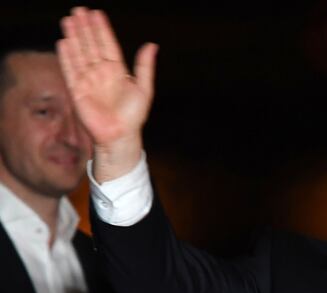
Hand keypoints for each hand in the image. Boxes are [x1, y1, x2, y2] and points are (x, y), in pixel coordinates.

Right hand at [56, 7, 157, 181]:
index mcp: (117, 70)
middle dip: (85, 28)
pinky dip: (67, 56)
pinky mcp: (77, 90)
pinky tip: (64, 42)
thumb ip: (145, 66)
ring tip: (69, 20)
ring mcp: (88, 80)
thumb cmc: (133, 115)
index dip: (102, 29)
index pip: (108, 45)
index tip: (97, 13)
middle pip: (91, 45)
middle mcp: (101, 72)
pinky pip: (71, 70)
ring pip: (80, 54)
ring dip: (74, 37)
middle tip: (79, 10)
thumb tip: (152, 45)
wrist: (120, 135)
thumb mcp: (144, 89)